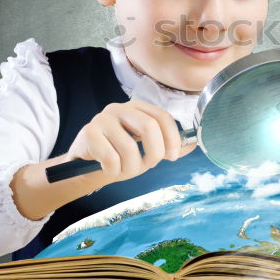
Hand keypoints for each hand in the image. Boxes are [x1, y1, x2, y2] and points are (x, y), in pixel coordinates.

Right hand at [63, 100, 196, 191]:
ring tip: (124, 170)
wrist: (84, 168)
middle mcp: (119, 108)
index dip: (172, 137)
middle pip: (149, 126)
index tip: (172, 156)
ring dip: (131, 167)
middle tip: (151, 165)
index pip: (162, 116)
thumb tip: (195, 142)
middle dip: (155, 152)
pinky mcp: (88, 132)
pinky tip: (108, 170)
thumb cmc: (118, 157)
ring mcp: (102, 118)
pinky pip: (110, 158)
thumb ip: (168, 146)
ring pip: (129, 147)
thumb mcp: (146, 151)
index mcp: (137, 108)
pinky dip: (113, 171)